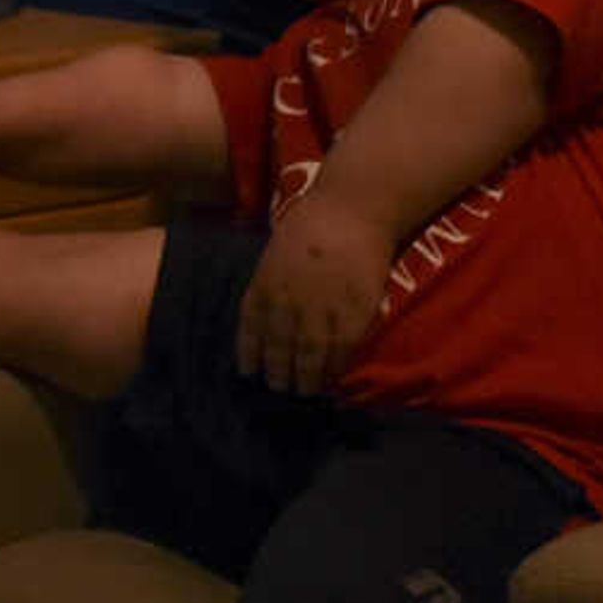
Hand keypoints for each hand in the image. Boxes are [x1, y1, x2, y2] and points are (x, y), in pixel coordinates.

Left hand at [237, 191, 396, 396]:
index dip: (249, 356)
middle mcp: (287, 305)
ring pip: (309, 358)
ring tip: (305, 391)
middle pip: (278, 351)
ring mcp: (320, 312)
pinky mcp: (352, 315)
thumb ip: (270, 287)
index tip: (250, 372)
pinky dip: (335, 368)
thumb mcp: (275, 255)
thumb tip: (265, 319)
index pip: (250, 332)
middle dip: (277, 375)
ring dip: (306, 380)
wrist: (352, 210)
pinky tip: (332, 377)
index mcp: (264, 287)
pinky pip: (341, 351)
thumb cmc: (312, 225)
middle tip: (280, 388)